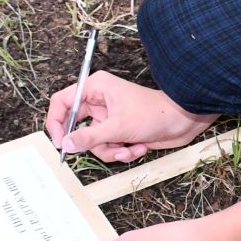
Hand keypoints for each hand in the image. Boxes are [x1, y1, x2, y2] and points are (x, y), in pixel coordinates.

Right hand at [47, 71, 216, 162]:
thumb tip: (66, 145)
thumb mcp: (118, 127)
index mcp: (95, 88)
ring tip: (129, 148)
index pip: (62, 102)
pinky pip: (108, 147)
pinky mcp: (119, 131)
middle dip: (93, 143)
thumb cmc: (155, 114)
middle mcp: (99, 101)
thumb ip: (89, 137)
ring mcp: (109, 117)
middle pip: (77, 128)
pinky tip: (139, 147)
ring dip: (111, 150)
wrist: (185, 121)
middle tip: (104, 148)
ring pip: (94, 142)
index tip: (60, 142)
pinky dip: (122, 151)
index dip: (56, 122)